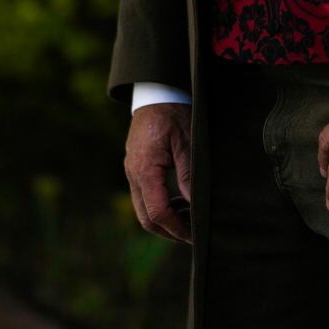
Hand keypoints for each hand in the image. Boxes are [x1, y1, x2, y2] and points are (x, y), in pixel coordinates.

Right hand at [123, 101, 192, 244]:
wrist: (156, 94)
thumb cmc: (174, 114)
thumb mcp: (187, 144)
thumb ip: (189, 176)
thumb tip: (196, 206)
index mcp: (144, 169)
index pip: (158, 212)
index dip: (177, 228)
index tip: (195, 235)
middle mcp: (133, 173)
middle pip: (146, 218)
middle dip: (169, 231)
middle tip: (193, 235)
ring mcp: (132, 171)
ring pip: (143, 209)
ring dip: (165, 220)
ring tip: (189, 219)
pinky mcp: (135, 168)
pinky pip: (144, 196)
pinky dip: (160, 206)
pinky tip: (179, 203)